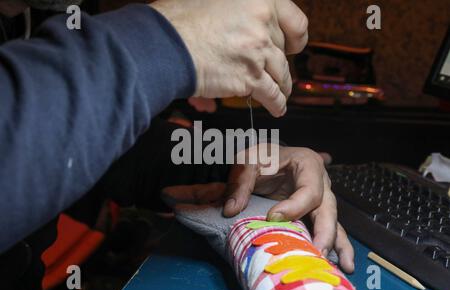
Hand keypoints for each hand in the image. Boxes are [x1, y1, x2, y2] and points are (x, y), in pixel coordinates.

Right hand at [150, 0, 307, 116]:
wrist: (165, 44)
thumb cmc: (180, 19)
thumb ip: (239, 9)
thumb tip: (249, 22)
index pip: (295, 21)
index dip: (295, 38)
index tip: (293, 47)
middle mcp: (264, 23)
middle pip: (282, 50)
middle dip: (278, 62)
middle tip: (271, 70)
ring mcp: (259, 51)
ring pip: (281, 73)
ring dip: (282, 85)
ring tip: (281, 93)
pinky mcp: (251, 77)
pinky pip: (272, 94)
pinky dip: (277, 103)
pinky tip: (278, 108)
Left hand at [162, 146, 353, 272]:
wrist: (267, 158)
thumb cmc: (262, 157)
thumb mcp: (249, 161)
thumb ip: (240, 183)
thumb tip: (230, 210)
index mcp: (308, 165)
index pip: (309, 190)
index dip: (294, 207)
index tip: (272, 217)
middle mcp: (321, 182)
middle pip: (328, 209)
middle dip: (324, 233)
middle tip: (316, 253)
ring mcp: (322, 199)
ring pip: (334, 222)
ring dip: (338, 244)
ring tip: (344, 266)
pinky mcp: (317, 213)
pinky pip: (332, 229)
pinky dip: (338, 246)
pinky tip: (344, 264)